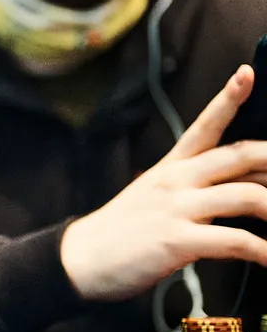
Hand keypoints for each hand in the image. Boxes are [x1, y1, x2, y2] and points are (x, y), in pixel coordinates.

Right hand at [60, 64, 266, 301]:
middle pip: (240, 155)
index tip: (248, 73)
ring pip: (248, 196)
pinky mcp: (177, 240)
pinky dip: (264, 252)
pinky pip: (236, 240)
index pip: (205, 124)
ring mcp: (177, 208)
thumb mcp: (157, 197)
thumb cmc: (125, 230)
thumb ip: (198, 189)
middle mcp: (176, 179)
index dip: (229, 98)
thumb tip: (246, 190)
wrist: (83, 259)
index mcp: (172, 166)